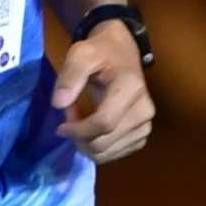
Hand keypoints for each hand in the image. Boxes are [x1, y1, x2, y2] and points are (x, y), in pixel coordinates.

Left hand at [50, 22, 154, 163]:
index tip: (61, 126)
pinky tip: (92, 131)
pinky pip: (116, 153)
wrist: (121, 53)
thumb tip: (59, 103)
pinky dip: (99, 148)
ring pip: (108, 152)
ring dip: (87, 144)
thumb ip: (69, 76)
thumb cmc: (99, 52)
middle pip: (104, 142)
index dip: (78, 131)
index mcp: (130, 88)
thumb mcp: (80, 54)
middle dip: (79, 138)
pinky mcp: (142, 134)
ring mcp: (146, 124)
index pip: (103, 123)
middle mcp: (144, 110)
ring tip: (80, 122)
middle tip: (69, 119)